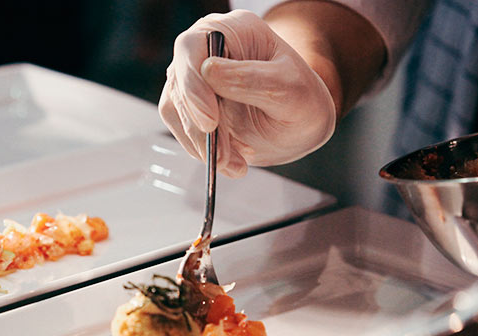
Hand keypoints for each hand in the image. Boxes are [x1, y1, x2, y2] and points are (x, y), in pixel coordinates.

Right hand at [158, 9, 335, 176]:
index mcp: (232, 30)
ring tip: (235, 164)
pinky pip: (182, 131)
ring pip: (176, 111)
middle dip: (200, 127)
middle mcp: (204, 50)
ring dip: (202, 145)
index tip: (210, 121)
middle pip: (180, 83)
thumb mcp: (290, 89)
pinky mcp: (188, 108)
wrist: (299, 125)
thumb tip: (208, 72)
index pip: (193, 47)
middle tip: (224, 157)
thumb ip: (253, 79)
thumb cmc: (301, 100)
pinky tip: (231, 161)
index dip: (194, 84)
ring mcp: (193, 80)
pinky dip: (203, 152)